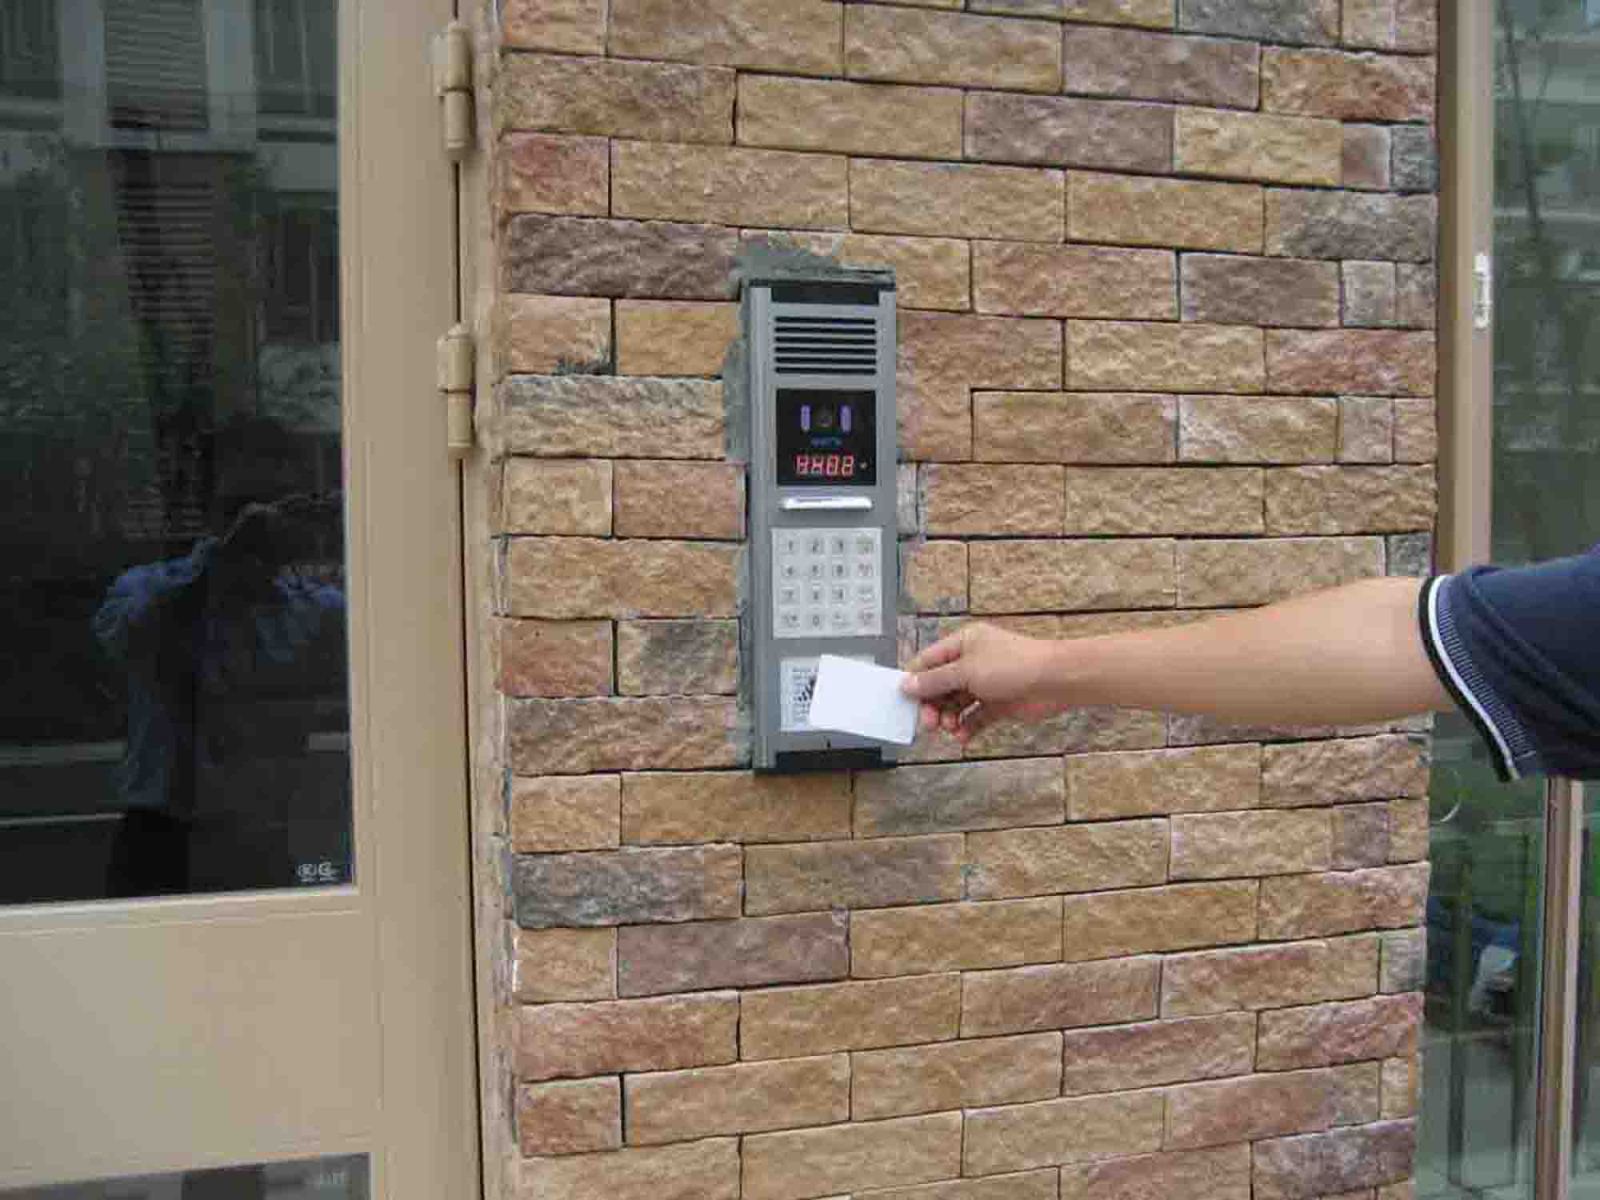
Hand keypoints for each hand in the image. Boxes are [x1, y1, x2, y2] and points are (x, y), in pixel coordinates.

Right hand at [901, 623, 1065, 743]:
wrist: (1054, 681)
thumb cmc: (1015, 665)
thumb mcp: (966, 670)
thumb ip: (935, 680)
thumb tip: (907, 684)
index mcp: (963, 643)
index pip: (929, 661)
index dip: (915, 680)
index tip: (903, 700)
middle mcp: (972, 662)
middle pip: (940, 685)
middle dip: (932, 704)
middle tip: (929, 722)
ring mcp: (985, 684)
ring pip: (956, 704)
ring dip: (949, 718)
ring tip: (949, 728)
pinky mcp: (997, 704)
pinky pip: (974, 717)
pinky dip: (966, 727)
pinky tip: (962, 736)